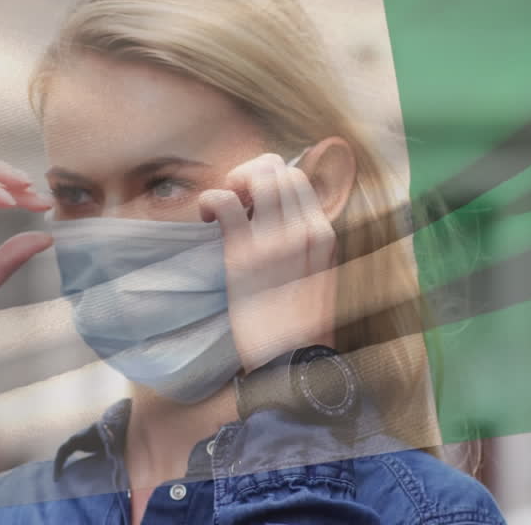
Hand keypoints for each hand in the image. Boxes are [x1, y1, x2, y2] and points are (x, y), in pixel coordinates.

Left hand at [198, 152, 337, 374]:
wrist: (291, 362)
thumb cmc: (298, 323)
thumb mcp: (316, 274)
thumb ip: (305, 242)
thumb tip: (280, 214)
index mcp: (324, 233)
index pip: (297, 177)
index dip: (269, 178)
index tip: (254, 202)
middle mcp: (304, 230)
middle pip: (276, 167)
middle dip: (249, 174)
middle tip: (236, 203)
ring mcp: (275, 241)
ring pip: (255, 174)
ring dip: (232, 182)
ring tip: (223, 210)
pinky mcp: (244, 255)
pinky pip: (225, 201)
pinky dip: (210, 200)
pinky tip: (206, 218)